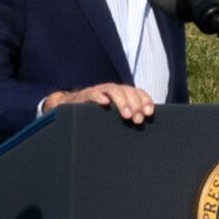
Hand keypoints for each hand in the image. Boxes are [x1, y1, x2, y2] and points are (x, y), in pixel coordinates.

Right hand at [41, 82, 157, 124]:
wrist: (70, 108)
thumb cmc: (97, 115)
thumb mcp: (114, 117)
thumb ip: (127, 118)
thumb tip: (142, 128)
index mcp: (123, 94)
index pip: (138, 92)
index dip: (145, 101)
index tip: (149, 113)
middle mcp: (112, 90)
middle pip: (128, 91)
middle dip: (135, 105)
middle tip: (137, 120)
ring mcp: (99, 91)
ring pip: (113, 90)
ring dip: (122, 102)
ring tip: (127, 115)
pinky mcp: (85, 95)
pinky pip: (92, 93)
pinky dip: (99, 97)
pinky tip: (105, 103)